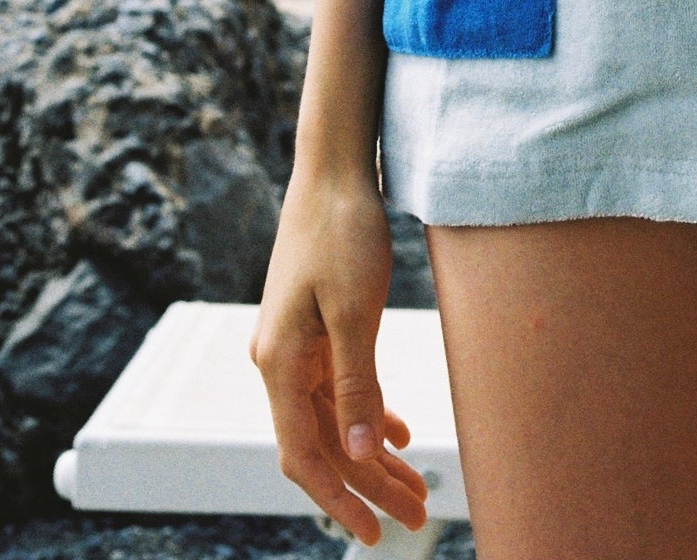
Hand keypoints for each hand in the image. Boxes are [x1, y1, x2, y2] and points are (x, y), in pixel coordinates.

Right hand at [251, 168, 431, 540]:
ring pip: (336, 419)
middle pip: (325, 443)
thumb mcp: (356, 311)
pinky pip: (340, 388)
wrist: (334, 172)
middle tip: (415, 517)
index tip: (372, 534)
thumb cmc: (343, 231)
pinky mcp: (316, 330)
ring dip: (373, 454)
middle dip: (368, 485)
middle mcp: (280, 363)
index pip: (305, 455)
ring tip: (416, 487)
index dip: (339, 498)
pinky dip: (370, 413)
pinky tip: (400, 434)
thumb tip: (364, 453)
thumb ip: (358, 384)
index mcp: (279, 364)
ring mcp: (296, 347)